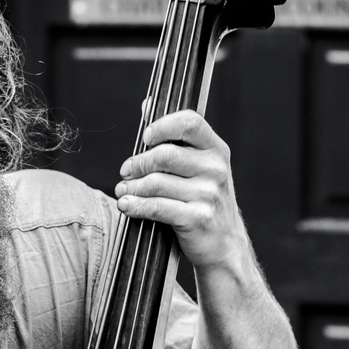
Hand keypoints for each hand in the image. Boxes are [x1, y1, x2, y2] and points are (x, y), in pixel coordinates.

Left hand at [114, 110, 247, 270]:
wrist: (224, 244)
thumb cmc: (204, 200)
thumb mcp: (198, 165)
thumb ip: (174, 138)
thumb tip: (148, 104)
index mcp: (216, 150)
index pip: (189, 122)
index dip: (162, 126)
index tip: (145, 138)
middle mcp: (216, 169)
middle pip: (164, 155)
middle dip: (137, 164)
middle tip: (125, 172)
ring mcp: (209, 194)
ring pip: (155, 183)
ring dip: (131, 187)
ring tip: (123, 191)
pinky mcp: (198, 218)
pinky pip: (156, 207)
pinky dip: (135, 206)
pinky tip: (127, 205)